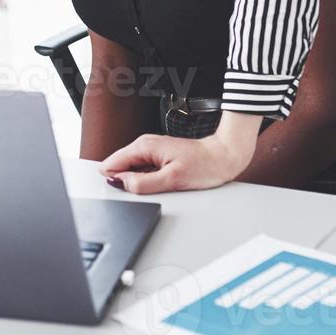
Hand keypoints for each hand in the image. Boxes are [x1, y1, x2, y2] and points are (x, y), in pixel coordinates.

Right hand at [99, 112, 259, 193]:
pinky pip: (143, 170)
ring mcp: (151, 150)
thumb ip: (142, 183)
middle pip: (119, 167)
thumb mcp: (172, 180)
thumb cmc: (204, 165)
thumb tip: (120, 184)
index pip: (111, 164)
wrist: (224, 157)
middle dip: (127, 182)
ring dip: (139, 181)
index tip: (130, 190)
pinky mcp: (158, 156)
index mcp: (143, 146)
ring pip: (131, 170)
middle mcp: (144, 145)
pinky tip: (164, 181)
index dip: (116, 181)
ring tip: (162, 184)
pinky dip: (148, 179)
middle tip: (152, 188)